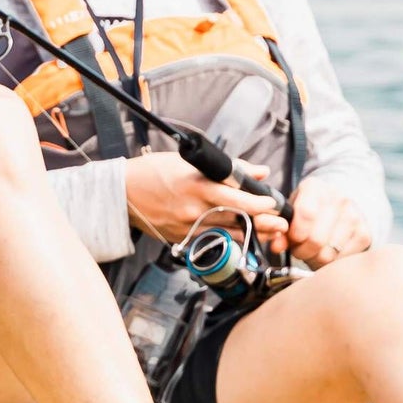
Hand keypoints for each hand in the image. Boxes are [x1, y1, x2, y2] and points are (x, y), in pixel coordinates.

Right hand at [126, 152, 287, 252]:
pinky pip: (212, 241)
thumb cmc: (153, 171)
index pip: (236, 199)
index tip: (273, 202)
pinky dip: (229, 238)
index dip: (259, 203)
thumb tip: (259, 171)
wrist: (121, 194)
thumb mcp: (189, 162)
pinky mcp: (182, 239)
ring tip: (269, 232)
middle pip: (237, 221)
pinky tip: (242, 236)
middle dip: (263, 223)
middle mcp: (194, 210)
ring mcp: (187, 228)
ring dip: (251, 234)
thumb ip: (229, 168)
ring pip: (228, 235)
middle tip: (281, 223)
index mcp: (196, 186)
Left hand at [284, 182, 373, 267]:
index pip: (306, 214)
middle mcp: (338, 198)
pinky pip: (341, 261)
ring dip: (315, 259)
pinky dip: (330, 263)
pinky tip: (327, 252)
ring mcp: (355, 216)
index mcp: (315, 187)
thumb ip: (280, 228)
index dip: (296, 234)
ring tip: (313, 251)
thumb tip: (276, 246)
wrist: (338, 206)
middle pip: (316, 239)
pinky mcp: (364, 234)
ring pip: (328, 254)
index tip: (293, 239)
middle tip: (299, 249)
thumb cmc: (308, 209)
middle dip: (302, 251)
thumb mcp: (291, 212)